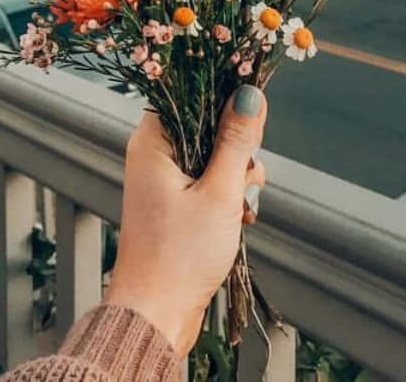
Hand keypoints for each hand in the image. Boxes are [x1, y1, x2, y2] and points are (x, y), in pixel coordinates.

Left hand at [105, 84, 266, 355]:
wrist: (155, 316)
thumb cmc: (181, 256)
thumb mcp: (220, 192)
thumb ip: (237, 140)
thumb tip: (250, 93)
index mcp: (153, 140)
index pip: (188, 89)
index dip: (223, 94)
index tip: (253, 111)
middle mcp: (153, 153)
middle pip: (205, 120)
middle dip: (237, 143)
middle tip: (249, 172)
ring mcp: (162, 178)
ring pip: (211, 151)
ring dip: (237, 172)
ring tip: (243, 202)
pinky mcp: (173, 201)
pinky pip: (206, 177)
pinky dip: (227, 190)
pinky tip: (241, 214)